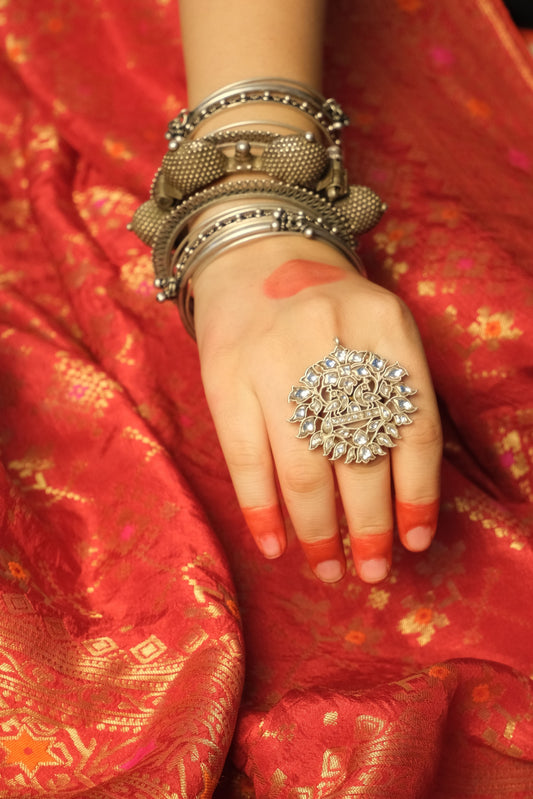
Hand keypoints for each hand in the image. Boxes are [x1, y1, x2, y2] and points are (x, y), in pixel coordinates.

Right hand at [193, 235, 441, 583]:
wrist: (254, 256)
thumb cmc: (327, 311)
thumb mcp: (377, 330)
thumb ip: (393, 395)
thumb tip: (398, 500)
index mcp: (386, 325)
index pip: (414, 427)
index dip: (417, 494)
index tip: (415, 542)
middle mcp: (330, 339)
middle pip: (358, 455)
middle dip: (368, 527)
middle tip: (371, 572)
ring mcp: (272, 358)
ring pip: (303, 469)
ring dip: (317, 532)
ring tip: (328, 568)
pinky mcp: (224, 378)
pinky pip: (247, 460)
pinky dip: (262, 511)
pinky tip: (276, 545)